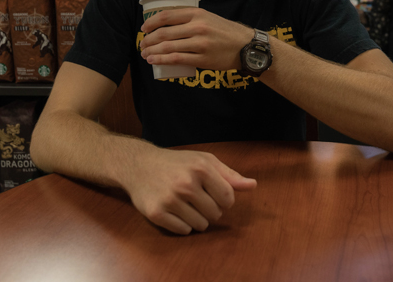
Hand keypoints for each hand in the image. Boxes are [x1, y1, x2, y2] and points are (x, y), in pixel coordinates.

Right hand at [126, 146, 256, 234]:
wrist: (140, 165)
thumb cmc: (177, 163)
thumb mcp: (205, 161)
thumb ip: (229, 175)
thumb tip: (253, 185)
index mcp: (201, 168)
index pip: (228, 198)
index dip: (225, 200)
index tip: (214, 194)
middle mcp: (186, 184)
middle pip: (215, 214)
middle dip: (210, 209)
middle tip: (196, 197)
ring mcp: (170, 200)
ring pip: (200, 225)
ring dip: (197, 219)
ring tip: (186, 204)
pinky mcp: (156, 213)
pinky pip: (183, 231)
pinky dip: (183, 225)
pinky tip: (175, 211)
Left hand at [139, 7, 251, 70]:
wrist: (245, 46)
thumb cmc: (225, 31)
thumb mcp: (209, 17)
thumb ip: (191, 18)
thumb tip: (167, 23)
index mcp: (197, 13)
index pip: (167, 16)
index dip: (151, 22)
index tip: (144, 28)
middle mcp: (198, 27)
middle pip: (164, 33)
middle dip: (148, 40)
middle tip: (142, 44)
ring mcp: (200, 43)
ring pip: (168, 47)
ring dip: (152, 51)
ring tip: (145, 54)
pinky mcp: (202, 59)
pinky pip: (177, 59)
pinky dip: (162, 60)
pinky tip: (154, 61)